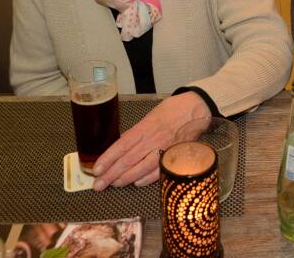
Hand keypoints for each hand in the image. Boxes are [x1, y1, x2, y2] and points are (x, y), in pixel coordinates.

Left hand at [92, 92, 211, 190]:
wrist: (197, 108)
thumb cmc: (173, 109)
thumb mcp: (151, 115)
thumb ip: (138, 131)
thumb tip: (123, 143)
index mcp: (145, 127)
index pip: (121, 146)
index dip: (107, 159)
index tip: (96, 170)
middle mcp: (153, 139)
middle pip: (128, 160)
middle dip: (111, 175)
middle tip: (99, 185)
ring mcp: (164, 149)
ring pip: (141, 168)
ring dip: (126, 179)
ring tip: (114, 184)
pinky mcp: (175, 156)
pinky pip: (159, 171)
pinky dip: (147, 179)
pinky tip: (137, 183)